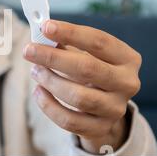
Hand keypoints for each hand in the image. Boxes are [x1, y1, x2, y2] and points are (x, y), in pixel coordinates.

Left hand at [23, 20, 141, 153]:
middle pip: (87, 68)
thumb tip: (40, 34)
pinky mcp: (100, 128)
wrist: (106, 108)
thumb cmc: (92, 73)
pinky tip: (38, 92)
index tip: (46, 27)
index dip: (71, 33)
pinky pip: (69, 120)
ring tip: (35, 71)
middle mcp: (127, 83)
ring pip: (78, 97)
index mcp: (127, 58)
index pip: (99, 41)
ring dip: (50, 81)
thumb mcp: (87, 55)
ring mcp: (115, 108)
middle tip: (29, 50)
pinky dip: (49, 106)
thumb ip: (66, 44)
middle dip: (53, 57)